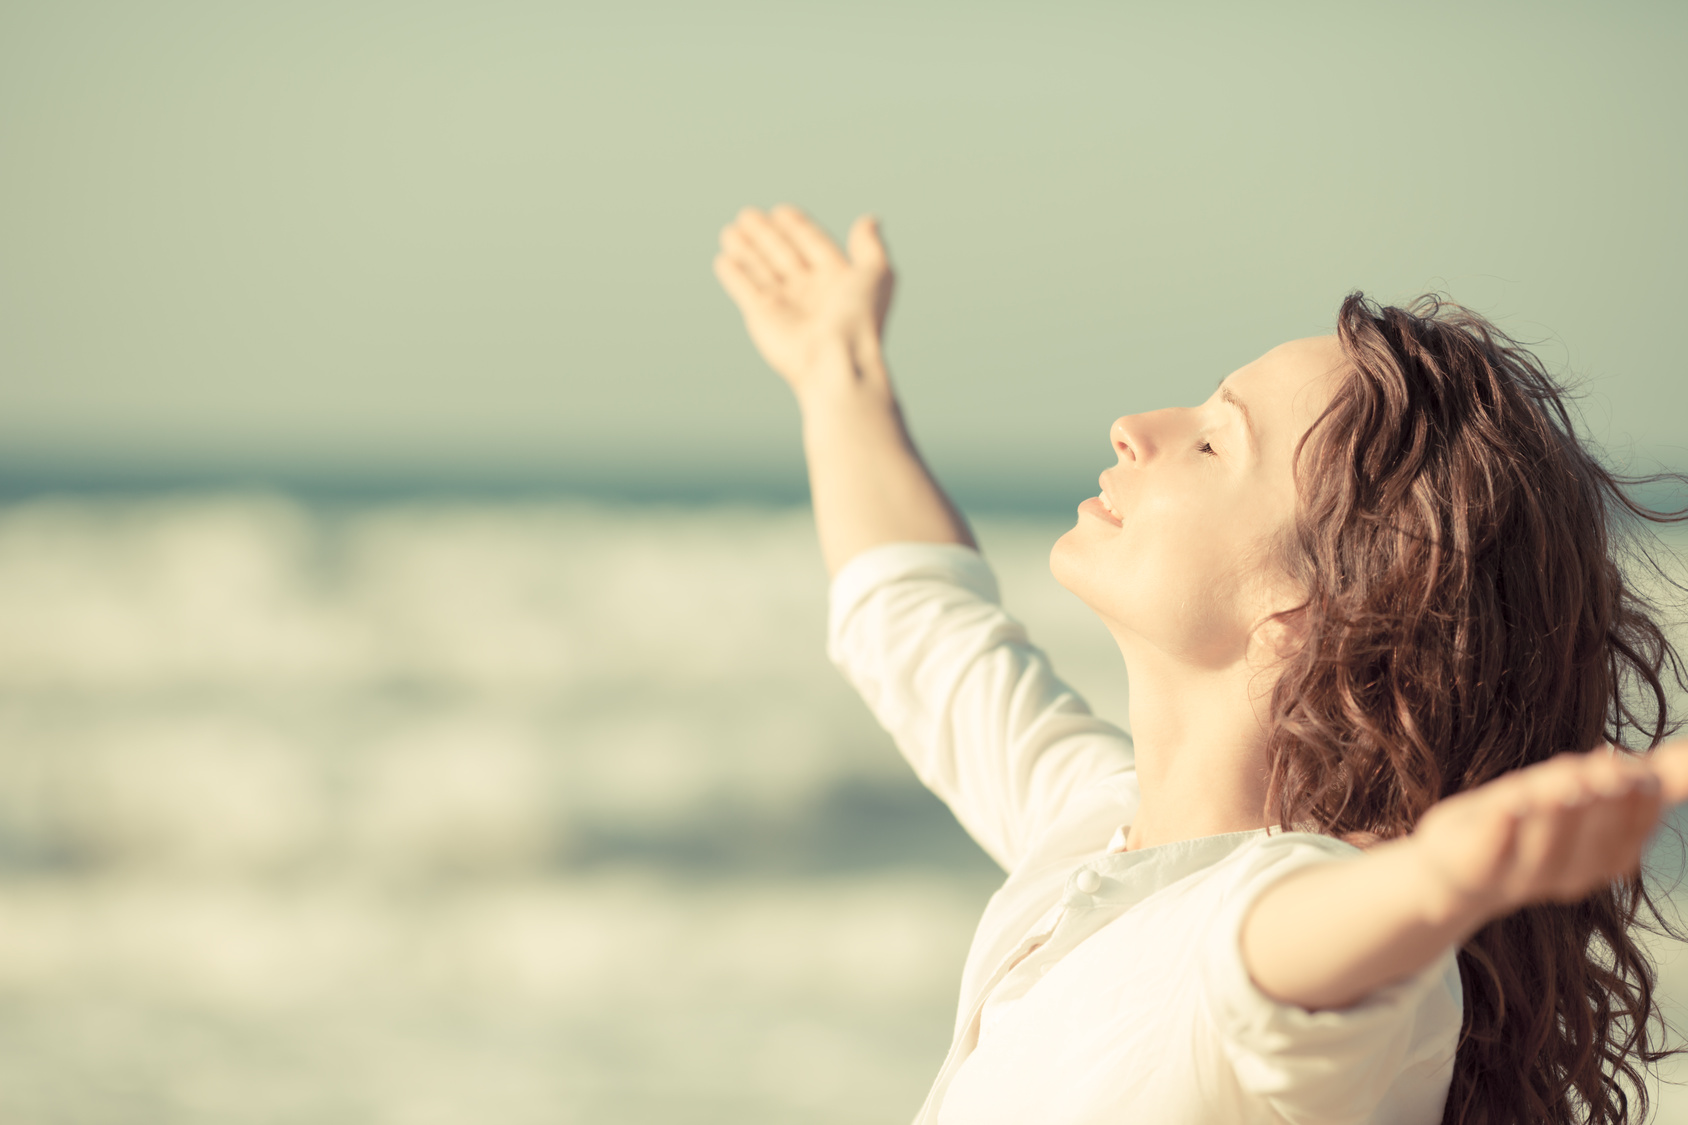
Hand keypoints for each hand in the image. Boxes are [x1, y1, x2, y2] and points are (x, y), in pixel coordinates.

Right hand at [713, 205, 893, 392]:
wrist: (835, 360)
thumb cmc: (859, 319)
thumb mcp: (875, 274)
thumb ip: (870, 246)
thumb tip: (869, 219)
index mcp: (837, 279)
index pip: (813, 245)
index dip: (797, 228)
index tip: (781, 210)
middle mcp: (810, 291)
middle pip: (783, 254)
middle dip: (765, 234)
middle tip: (746, 214)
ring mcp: (785, 305)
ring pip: (760, 269)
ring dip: (745, 249)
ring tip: (730, 230)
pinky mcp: (762, 317)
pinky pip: (744, 290)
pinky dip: (733, 275)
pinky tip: (723, 259)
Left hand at [1407, 740, 1687, 928]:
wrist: (1452, 871)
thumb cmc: (1525, 825)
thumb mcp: (1580, 795)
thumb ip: (1641, 778)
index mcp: (1598, 858)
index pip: (1630, 835)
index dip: (1639, 806)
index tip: (1641, 771)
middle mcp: (1565, 875)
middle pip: (1593, 842)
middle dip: (1603, 804)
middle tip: (1608, 766)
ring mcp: (1517, 877)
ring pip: (1544, 849)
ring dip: (1555, 814)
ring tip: (1562, 779)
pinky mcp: (1472, 870)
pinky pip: (1489, 855)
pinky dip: (1500, 832)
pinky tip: (1506, 808)